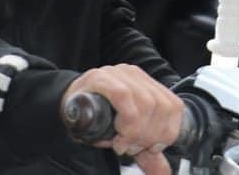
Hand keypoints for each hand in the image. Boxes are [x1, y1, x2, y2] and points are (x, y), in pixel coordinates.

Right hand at [63, 65, 181, 173]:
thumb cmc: (96, 120)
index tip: (151, 147)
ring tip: (122, 142)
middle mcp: (135, 75)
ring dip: (136, 132)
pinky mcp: (102, 77)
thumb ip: (146, 151)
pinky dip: (125, 123)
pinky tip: (116, 136)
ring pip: (147, 103)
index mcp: (146, 84)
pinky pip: (124, 97)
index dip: (168, 132)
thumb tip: (163, 172)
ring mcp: (118, 73)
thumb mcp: (126, 136)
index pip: (174, 106)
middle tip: (132, 148)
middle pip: (162, 106)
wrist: (65, 110)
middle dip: (150, 136)